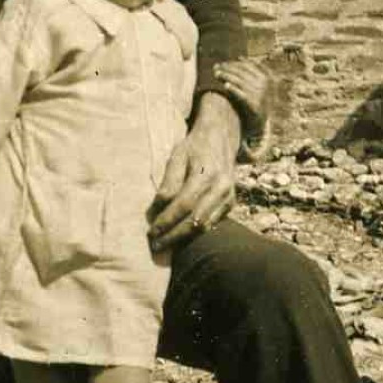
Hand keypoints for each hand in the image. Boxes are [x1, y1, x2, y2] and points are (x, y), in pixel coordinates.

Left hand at [147, 93, 240, 249]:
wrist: (221, 137)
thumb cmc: (194, 147)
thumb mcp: (176, 157)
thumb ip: (168, 183)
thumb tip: (155, 210)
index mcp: (206, 173)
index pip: (184, 204)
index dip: (167, 220)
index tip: (151, 232)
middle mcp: (222, 187)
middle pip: (196, 220)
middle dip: (173, 236)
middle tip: (155, 245)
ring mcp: (229, 196)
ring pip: (205, 226)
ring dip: (183, 238)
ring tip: (164, 244)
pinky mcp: (231, 202)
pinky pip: (212, 223)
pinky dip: (196, 233)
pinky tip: (180, 237)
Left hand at [213, 58, 270, 126]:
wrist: (259, 123)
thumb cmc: (254, 101)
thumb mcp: (255, 85)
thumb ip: (249, 73)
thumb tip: (239, 57)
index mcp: (266, 77)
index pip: (247, 66)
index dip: (233, 63)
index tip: (222, 63)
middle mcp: (263, 84)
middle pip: (242, 72)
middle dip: (227, 68)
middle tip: (215, 67)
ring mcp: (259, 94)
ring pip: (240, 81)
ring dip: (226, 76)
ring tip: (216, 74)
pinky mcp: (254, 105)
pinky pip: (242, 95)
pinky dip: (233, 89)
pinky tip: (225, 86)